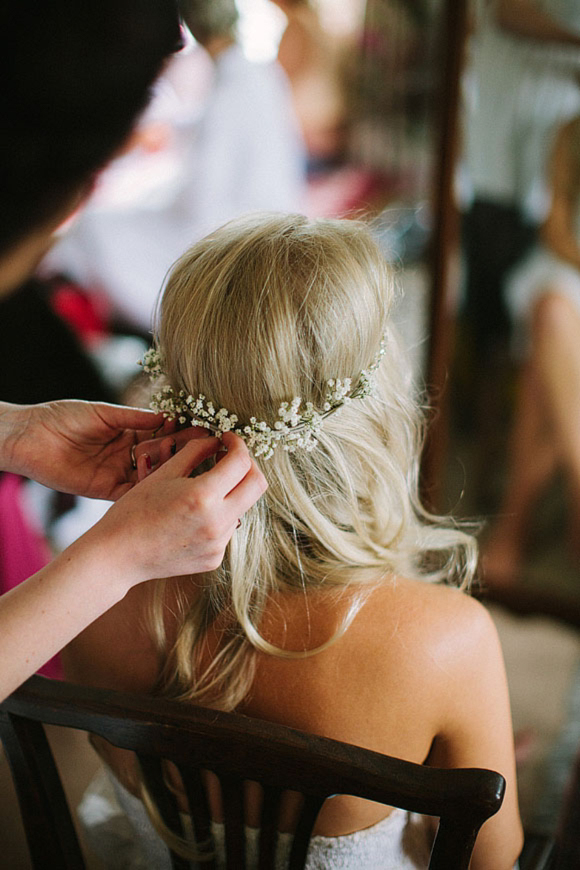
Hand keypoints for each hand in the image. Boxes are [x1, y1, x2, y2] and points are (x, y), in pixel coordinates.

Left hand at [0, 399, 203, 499]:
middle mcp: (127, 454)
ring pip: (151, 475)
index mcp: (128, 432)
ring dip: (170, 472)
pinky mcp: (105, 490)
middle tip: (208, 450)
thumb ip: (135, 418)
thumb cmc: (63, 416)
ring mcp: (117, 473)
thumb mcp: (103, 413)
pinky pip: (132, 492)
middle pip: (162, 455)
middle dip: (184, 452)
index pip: (162, 433)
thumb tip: (168, 417)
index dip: (182, 432)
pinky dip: (148, 490)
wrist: (30, 436)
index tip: (205, 429)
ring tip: (192, 467)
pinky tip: (167, 487)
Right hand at [87, 431, 266, 584]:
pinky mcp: (214, 559)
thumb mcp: (163, 473)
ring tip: (204, 488)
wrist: (117, 556)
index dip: (238, 444)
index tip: (228, 439)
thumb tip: (217, 440)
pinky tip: (193, 516)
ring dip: (231, 492)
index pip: (241, 462)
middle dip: (249, 466)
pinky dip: (218, 516)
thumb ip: (195, 452)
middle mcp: (217, 522)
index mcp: (203, 496)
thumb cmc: (133, 511)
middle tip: (230, 458)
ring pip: (242, 507)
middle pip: (258, 485)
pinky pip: (227, 529)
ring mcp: (218, 544)